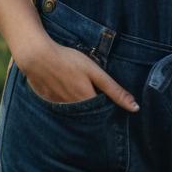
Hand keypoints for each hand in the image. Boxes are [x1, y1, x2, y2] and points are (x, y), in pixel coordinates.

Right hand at [16, 39, 139, 111]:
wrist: (37, 56)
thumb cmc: (68, 60)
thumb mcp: (95, 72)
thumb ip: (114, 90)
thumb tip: (135, 108)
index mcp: (87, 102)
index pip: (103, 114)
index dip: (108, 109)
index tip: (112, 106)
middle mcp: (73, 110)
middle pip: (89, 116)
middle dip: (95, 112)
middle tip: (96, 98)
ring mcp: (58, 107)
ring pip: (75, 114)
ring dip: (80, 109)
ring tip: (79, 93)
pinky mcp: (48, 102)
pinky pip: (61, 109)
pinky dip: (65, 104)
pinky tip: (64, 91)